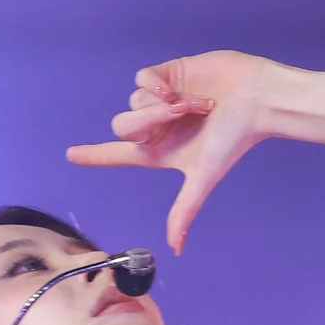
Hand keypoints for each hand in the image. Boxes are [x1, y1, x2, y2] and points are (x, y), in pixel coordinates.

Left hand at [67, 51, 274, 253]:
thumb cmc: (232, 141)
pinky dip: (157, 85)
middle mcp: (157, 127)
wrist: (253, 99)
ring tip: (193, 105)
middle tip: (177, 116)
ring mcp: (160, 100)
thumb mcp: (202, 178)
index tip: (71, 155)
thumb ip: (184, 211)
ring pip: (134, 100)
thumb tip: (176, 250)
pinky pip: (142, 79)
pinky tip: (179, 89)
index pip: (119, 156)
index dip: (94, 155)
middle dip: (145, 120)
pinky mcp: (167, 74)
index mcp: (160, 152)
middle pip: (122, 127)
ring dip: (160, 104)